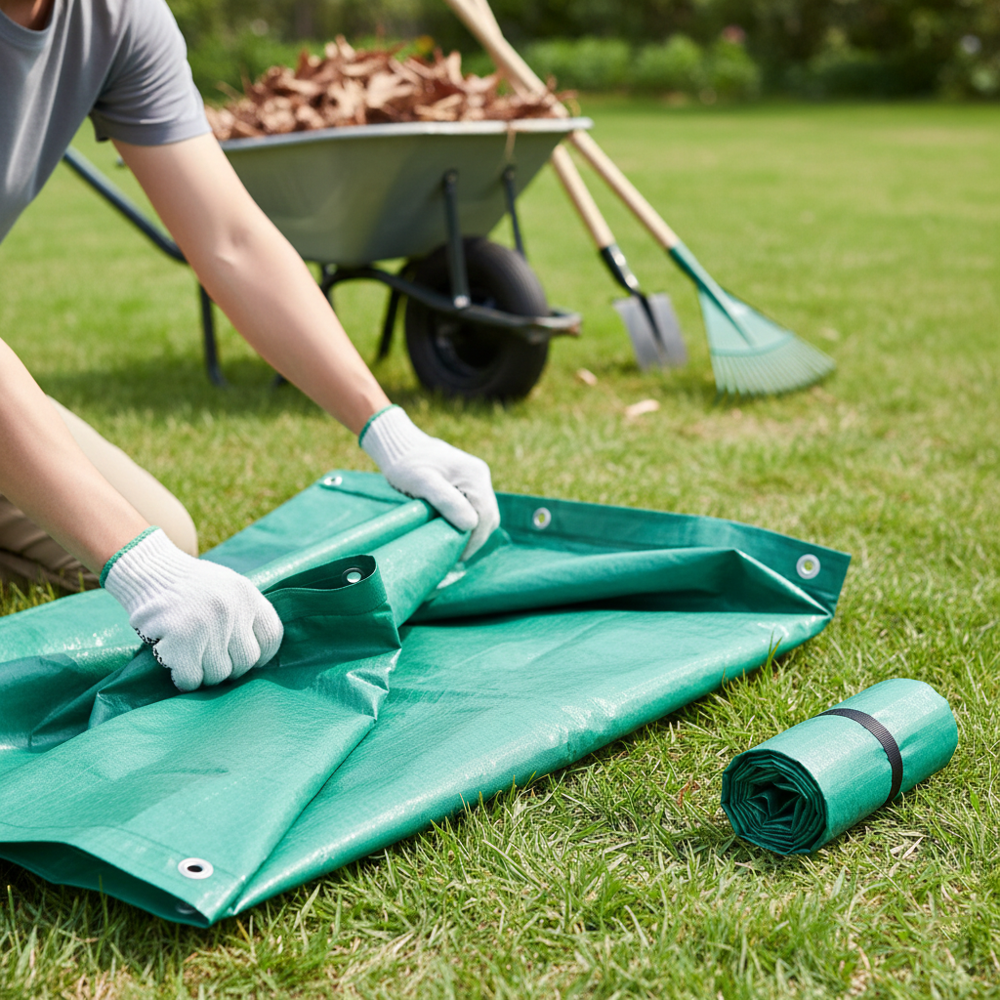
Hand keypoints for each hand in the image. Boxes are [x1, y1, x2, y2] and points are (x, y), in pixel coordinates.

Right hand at [102, 528, 283, 690]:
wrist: (147, 570)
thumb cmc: (189, 586)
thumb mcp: (227, 587)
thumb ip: (245, 614)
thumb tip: (258, 658)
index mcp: (247, 594)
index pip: (271, 638)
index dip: (260, 655)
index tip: (241, 657)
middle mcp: (231, 609)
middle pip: (246, 661)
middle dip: (229, 667)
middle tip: (210, 660)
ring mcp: (206, 625)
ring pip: (218, 674)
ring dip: (204, 674)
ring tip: (191, 659)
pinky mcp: (180, 641)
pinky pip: (192, 679)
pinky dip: (183, 679)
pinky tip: (175, 664)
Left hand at [360, 406, 500, 558]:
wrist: (399, 445)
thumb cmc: (406, 464)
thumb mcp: (423, 483)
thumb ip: (447, 502)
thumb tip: (471, 525)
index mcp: (474, 475)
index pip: (485, 515)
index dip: (475, 540)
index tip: (458, 557)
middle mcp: (479, 475)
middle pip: (489, 516)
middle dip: (476, 539)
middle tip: (456, 558)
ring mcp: (475, 478)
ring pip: (484, 514)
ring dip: (473, 533)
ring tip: (455, 548)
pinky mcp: (467, 482)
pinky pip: (475, 507)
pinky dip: (468, 523)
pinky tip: (454, 533)